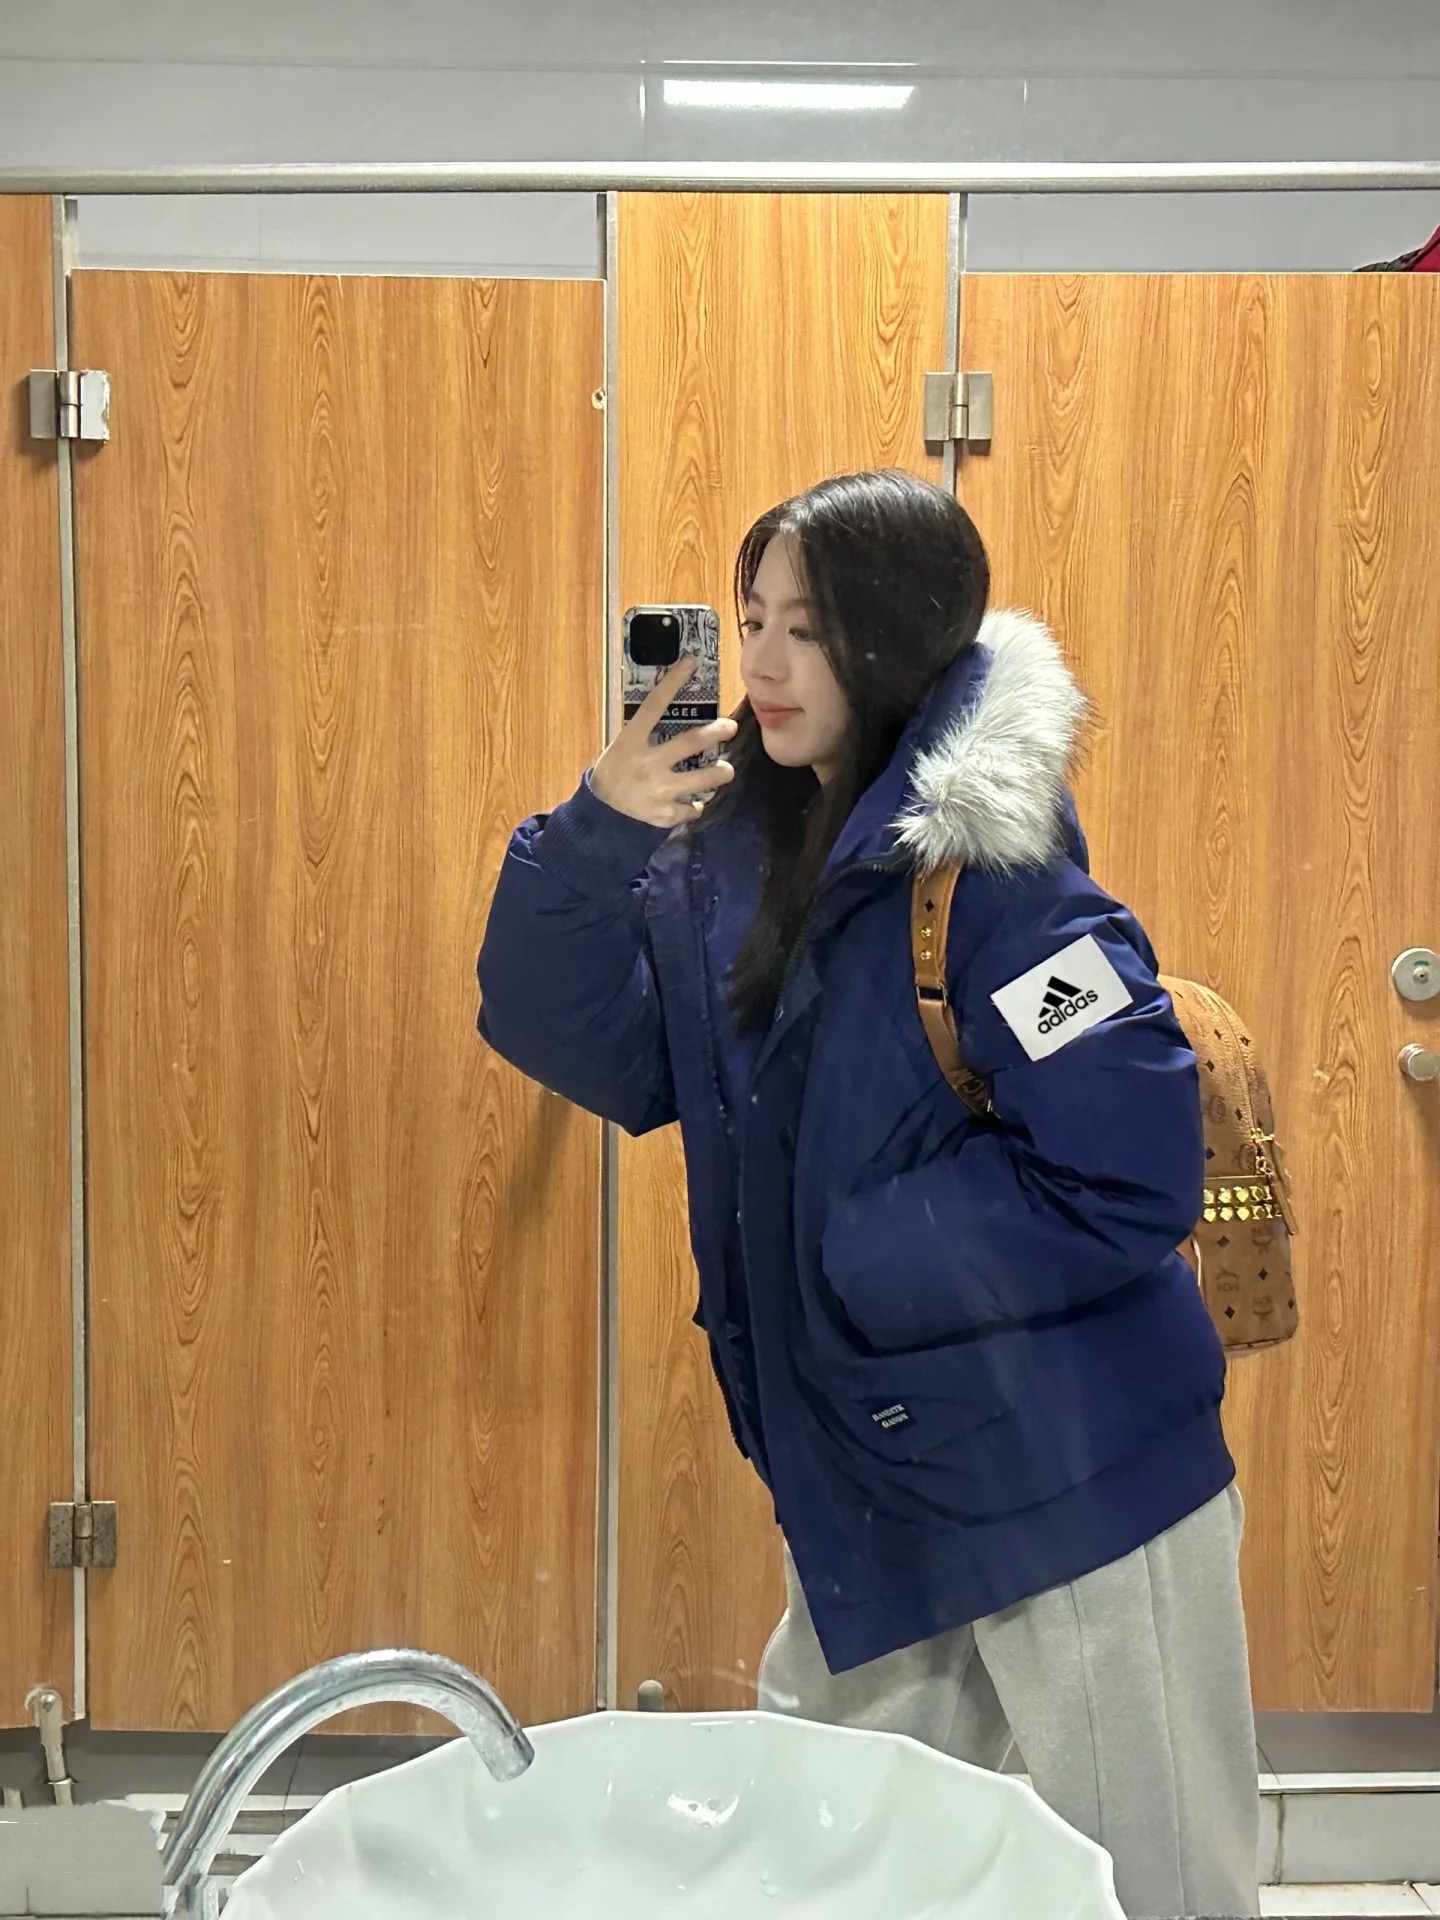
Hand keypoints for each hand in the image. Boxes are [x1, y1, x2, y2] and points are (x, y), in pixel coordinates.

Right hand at [591, 657, 737, 828]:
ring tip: (726, 770)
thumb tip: (672, 702)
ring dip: (719, 773)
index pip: (653, 706)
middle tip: (731, 726)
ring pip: (700, 780)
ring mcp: (657, 790)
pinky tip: (696, 801)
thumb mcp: (622, 745)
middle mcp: (647, 763)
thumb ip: (645, 731)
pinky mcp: (663, 814)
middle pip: (688, 744)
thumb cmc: (615, 770)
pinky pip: (691, 809)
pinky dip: (696, 805)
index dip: (672, 683)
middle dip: (714, 733)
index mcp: (632, 741)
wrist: (601, 812)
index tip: (691, 662)